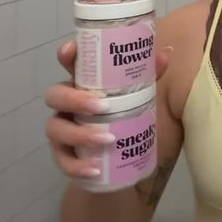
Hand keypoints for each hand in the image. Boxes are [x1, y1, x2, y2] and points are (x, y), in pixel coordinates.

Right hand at [45, 42, 171, 181]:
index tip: (71, 51)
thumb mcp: (138, 95)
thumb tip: (166, 52)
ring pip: (56, 128)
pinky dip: (77, 166)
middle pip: (55, 95)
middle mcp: (66, 104)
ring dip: (79, 134)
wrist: (117, 161)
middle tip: (102, 106)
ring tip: (107, 139)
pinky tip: (95, 169)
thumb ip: (149, 75)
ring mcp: (61, 130)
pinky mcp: (63, 156)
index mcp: (82, 83)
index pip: (67, 64)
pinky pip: (63, 161)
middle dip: (75, 99)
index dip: (66, 55)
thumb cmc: (123, 116)